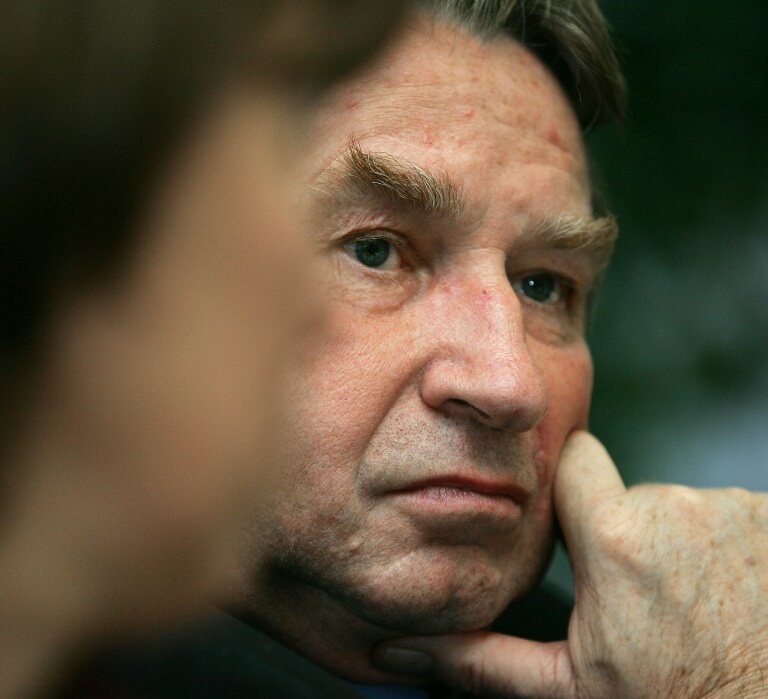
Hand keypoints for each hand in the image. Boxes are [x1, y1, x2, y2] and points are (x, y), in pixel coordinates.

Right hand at [373, 432, 767, 697]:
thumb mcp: (569, 688)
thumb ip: (481, 658)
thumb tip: (401, 646)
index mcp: (615, 540)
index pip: (572, 456)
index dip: (566, 485)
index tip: (574, 526)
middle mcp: (676, 507)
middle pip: (626, 492)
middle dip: (625, 531)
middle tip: (640, 598)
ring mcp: (733, 509)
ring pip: (679, 507)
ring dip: (678, 543)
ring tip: (690, 603)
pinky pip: (729, 515)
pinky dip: (725, 547)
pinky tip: (731, 597)